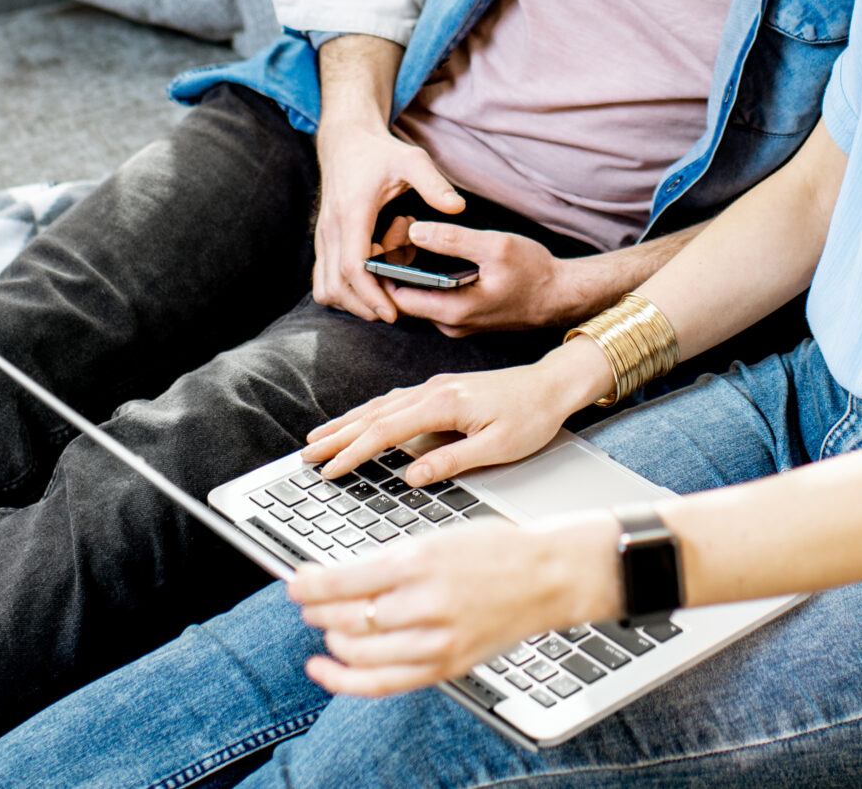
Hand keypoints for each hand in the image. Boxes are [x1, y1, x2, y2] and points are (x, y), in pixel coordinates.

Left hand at [289, 516, 619, 697]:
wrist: (547, 577)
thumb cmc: (494, 550)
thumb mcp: (436, 537)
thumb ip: (387, 560)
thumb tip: (335, 578)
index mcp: (418, 561)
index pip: (342, 581)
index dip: (308, 585)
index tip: (294, 583)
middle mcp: (424, 603)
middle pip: (345, 618)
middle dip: (316, 611)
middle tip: (307, 602)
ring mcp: (435, 640)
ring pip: (357, 651)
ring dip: (330, 639)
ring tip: (325, 627)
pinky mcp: (445, 665)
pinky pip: (382, 683)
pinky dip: (345, 680)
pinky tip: (325, 668)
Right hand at [303, 344, 608, 489]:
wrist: (554, 384)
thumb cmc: (532, 417)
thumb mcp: (497, 447)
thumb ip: (451, 461)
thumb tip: (411, 476)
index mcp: (444, 404)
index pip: (386, 431)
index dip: (354, 452)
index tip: (330, 469)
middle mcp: (434, 390)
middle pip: (374, 415)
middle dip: (337, 435)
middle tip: (306, 454)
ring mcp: (436, 386)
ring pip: (380, 405)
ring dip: (348, 422)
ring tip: (320, 438)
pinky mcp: (442, 388)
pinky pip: (395, 400)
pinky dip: (370, 412)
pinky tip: (360, 419)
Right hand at [312, 119, 463, 323]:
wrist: (346, 142)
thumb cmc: (379, 153)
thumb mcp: (411, 160)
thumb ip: (434, 183)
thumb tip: (458, 207)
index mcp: (352, 213)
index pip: (353, 267)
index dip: (371, 294)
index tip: (392, 312)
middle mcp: (331, 229)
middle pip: (337, 286)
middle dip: (365, 305)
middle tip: (395, 308)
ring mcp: (323, 237)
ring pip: (325, 288)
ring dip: (352, 300)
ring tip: (384, 290)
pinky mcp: (323, 242)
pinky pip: (323, 280)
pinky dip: (344, 291)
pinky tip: (370, 281)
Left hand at [380, 222, 599, 335]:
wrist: (561, 294)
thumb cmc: (534, 272)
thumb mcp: (496, 247)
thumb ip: (453, 240)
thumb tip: (416, 231)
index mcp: (453, 311)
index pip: (396, 298)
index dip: (386, 269)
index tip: (389, 238)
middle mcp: (449, 324)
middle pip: (403, 297)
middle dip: (395, 264)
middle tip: (400, 228)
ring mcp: (456, 323)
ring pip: (418, 297)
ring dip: (410, 268)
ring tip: (411, 232)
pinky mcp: (464, 316)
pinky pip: (433, 298)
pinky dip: (425, 276)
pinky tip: (430, 249)